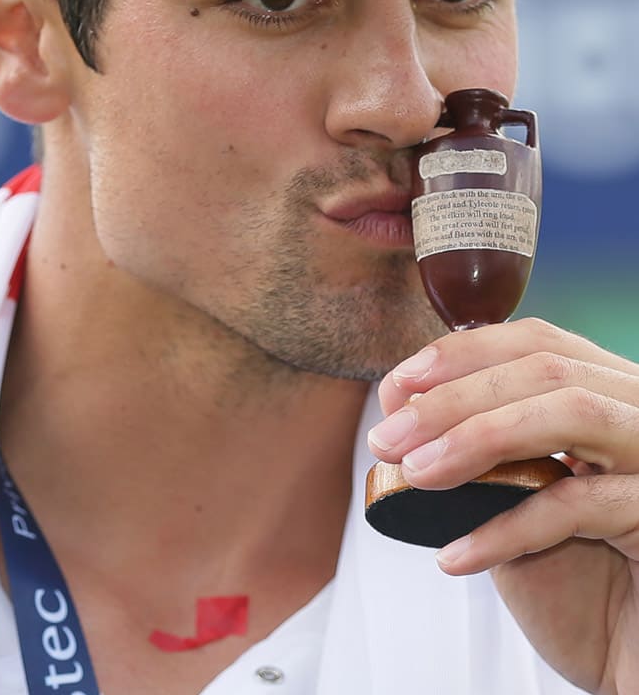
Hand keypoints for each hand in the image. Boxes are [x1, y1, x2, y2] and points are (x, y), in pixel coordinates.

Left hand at [367, 318, 638, 694]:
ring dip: (479, 437)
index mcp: (609, 397)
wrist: (628, 661)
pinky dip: (508, 527)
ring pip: (573, 412)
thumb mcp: (511, 503)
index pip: (538, 343)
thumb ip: (473, 448)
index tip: (400, 385)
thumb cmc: (576, 584)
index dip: (465, 354)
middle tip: (389, 439)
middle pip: (547, 370)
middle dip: (455, 397)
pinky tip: (457, 555)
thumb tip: (397, 397)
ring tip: (416, 475)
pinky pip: (581, 504)